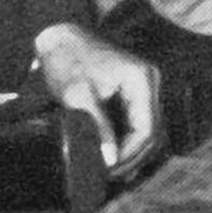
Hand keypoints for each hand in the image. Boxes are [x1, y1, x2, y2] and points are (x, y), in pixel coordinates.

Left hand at [34, 23, 160, 173]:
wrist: (59, 37)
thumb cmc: (68, 60)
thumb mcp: (78, 95)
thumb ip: (98, 127)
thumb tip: (111, 160)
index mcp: (142, 79)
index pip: (147, 128)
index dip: (130, 154)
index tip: (109, 170)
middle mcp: (149, 82)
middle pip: (152, 132)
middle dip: (132, 156)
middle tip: (108, 175)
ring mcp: (143, 87)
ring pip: (146, 129)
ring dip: (130, 151)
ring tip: (110, 170)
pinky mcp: (133, 92)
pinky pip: (137, 122)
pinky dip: (126, 140)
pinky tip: (111, 155)